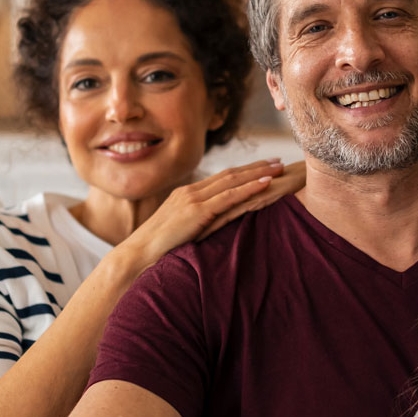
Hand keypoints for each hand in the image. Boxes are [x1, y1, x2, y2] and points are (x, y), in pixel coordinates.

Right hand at [120, 160, 286, 271]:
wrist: (137, 255)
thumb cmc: (157, 250)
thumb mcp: (179, 232)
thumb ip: (194, 224)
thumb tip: (209, 230)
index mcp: (186, 194)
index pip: (221, 178)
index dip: (244, 171)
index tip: (263, 167)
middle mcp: (190, 191)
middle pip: (230, 174)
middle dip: (256, 167)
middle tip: (279, 161)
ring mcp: (193, 199)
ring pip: (233, 181)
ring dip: (259, 172)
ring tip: (280, 168)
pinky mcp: (197, 211)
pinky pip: (230, 196)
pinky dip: (250, 187)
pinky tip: (267, 183)